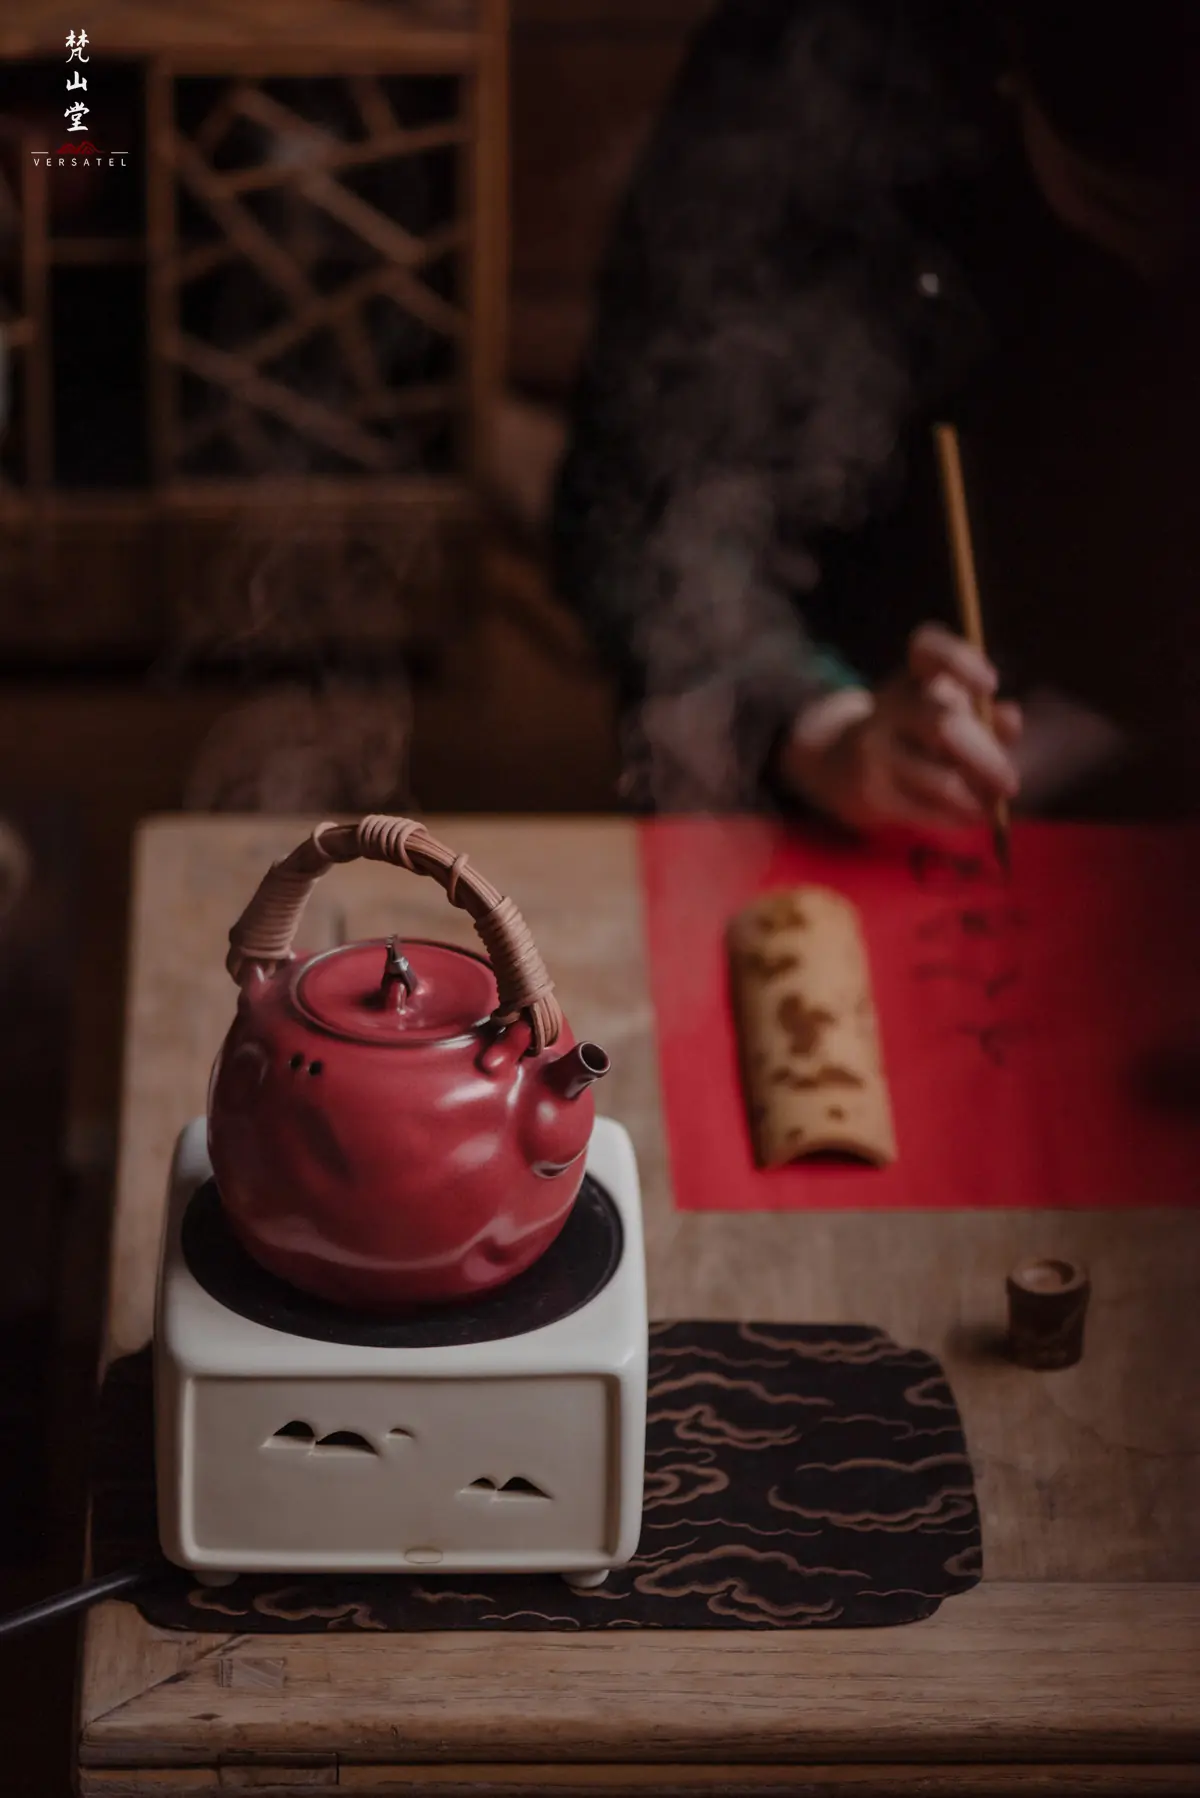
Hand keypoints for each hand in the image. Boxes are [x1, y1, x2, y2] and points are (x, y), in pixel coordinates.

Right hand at [779, 624, 1021, 831]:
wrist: (837, 762)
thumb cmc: (911, 732)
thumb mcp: (944, 712)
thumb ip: (984, 714)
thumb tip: (1010, 721)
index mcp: (913, 676)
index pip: (927, 648)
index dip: (961, 661)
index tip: (990, 686)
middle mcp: (889, 707)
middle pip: (943, 725)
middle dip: (986, 759)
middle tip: (1011, 784)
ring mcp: (874, 750)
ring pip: (940, 780)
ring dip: (977, 799)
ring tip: (992, 807)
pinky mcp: (870, 792)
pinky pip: (927, 811)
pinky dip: (956, 817)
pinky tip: (968, 816)